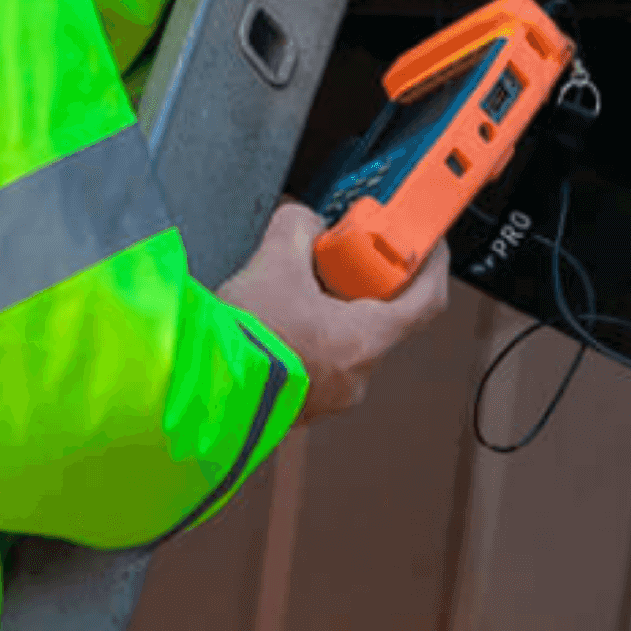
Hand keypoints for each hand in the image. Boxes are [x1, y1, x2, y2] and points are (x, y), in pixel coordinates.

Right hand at [216, 200, 451, 426]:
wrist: (198, 388)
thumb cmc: (244, 337)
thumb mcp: (274, 261)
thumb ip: (299, 228)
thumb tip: (306, 224)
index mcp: (365, 341)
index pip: (426, 302)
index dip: (431, 266)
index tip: (429, 245)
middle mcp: (356, 376)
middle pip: (381, 321)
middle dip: (362, 284)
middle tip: (339, 258)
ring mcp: (329, 398)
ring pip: (344, 342)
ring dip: (328, 311)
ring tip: (293, 286)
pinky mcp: (299, 407)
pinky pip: (317, 362)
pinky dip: (306, 335)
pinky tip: (274, 317)